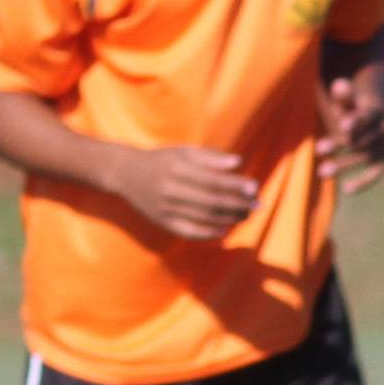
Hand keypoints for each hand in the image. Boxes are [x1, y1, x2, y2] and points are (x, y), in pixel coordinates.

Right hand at [108, 145, 260, 239]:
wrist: (125, 173)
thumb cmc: (161, 160)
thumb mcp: (182, 151)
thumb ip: (209, 157)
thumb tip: (238, 163)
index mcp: (175, 167)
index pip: (211, 179)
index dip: (234, 185)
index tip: (255, 186)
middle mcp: (169, 188)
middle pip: (210, 201)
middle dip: (237, 204)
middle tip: (257, 205)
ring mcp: (165, 208)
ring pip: (203, 217)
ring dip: (229, 218)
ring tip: (246, 215)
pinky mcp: (162, 222)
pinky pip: (189, 231)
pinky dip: (209, 233)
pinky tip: (225, 229)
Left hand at [316, 77, 383, 195]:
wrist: (370, 114)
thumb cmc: (352, 105)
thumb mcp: (346, 98)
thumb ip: (342, 95)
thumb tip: (340, 84)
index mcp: (375, 110)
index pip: (366, 116)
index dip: (356, 121)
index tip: (342, 126)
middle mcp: (383, 129)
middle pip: (362, 137)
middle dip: (339, 143)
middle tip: (318, 149)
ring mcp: (383, 144)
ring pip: (365, 156)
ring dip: (345, 164)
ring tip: (321, 171)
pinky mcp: (381, 158)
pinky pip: (376, 172)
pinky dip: (365, 182)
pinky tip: (347, 190)